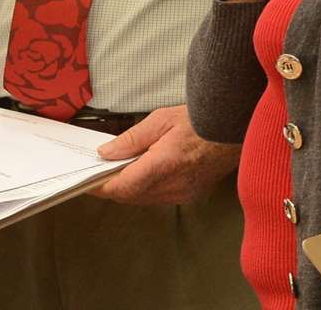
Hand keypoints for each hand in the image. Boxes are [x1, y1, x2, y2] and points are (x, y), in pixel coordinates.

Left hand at [89, 106, 239, 206]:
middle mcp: (174, 185)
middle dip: (112, 187)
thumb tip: (106, 153)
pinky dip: (145, 189)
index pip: (123, 186)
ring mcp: (184, 194)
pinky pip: (158, 198)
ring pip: (143, 199)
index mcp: (164, 165)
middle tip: (97, 173)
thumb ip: (130, 139)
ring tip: (117, 170)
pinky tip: (141, 173)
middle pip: (131, 196)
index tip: (87, 182)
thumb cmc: (201, 120)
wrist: (233, 129)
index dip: (101, 187)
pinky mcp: (191, 195)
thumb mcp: (160, 120)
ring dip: (128, 189)